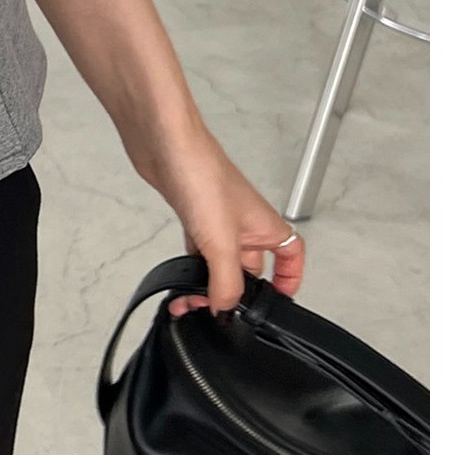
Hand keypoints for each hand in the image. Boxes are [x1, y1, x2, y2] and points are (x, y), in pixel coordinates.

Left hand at [128, 127, 305, 317]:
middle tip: (217, 311)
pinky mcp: (191, 214)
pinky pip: (198, 249)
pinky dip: (190, 266)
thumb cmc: (202, 174)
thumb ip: (227, 282)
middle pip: (251, 267)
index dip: (290, 280)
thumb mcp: (222, 242)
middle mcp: (245, 224)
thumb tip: (225, 309)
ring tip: (188, 302)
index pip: (291, 257)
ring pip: (220, 261)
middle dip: (236, 292)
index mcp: (266, 227)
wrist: (163, 144)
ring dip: (207, 283)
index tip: (279, 302)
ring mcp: (216, 219)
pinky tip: (179, 276)